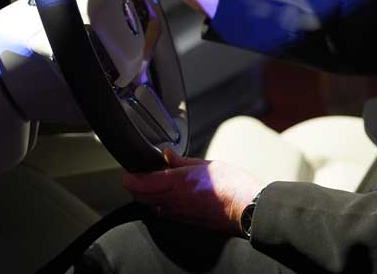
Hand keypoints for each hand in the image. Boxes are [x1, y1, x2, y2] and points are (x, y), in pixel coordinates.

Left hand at [123, 149, 262, 234]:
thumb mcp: (204, 164)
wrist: (246, 208)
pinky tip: (171, 194)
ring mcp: (177, 213)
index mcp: (174, 184)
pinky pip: (164, 212)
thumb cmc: (231, 184)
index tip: (131, 169)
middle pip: (139, 197)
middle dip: (135, 185)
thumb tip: (166, 154)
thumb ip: (181, 161)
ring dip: (147, 195)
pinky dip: (160, 203)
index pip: (138, 183)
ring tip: (155, 182)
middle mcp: (171, 201)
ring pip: (150, 206)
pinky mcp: (185, 220)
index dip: (130, 176)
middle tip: (141, 173)